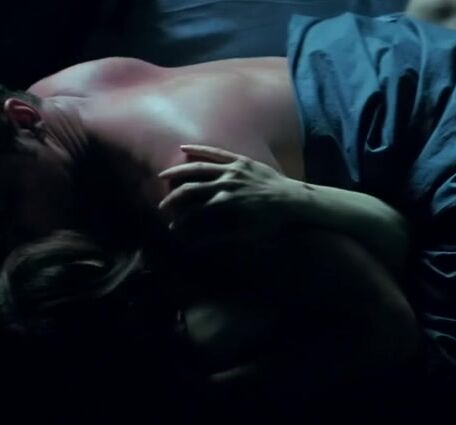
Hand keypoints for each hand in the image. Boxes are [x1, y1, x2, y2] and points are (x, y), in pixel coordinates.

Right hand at [158, 144, 311, 241]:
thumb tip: (195, 244)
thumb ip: (218, 237)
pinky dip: (199, 150)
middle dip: (174, 198)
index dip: (182, 221)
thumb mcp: (245, 233)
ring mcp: (233, 169)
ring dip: (179, 172)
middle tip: (162, 206)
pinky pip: (216, 152)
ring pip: (199, 168)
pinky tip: (184, 148)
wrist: (293, 200)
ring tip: (163, 177)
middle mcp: (226, 183)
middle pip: (191, 189)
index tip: (173, 227)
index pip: (195, 211)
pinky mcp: (240, 160)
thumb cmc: (271, 221)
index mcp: (226, 203)